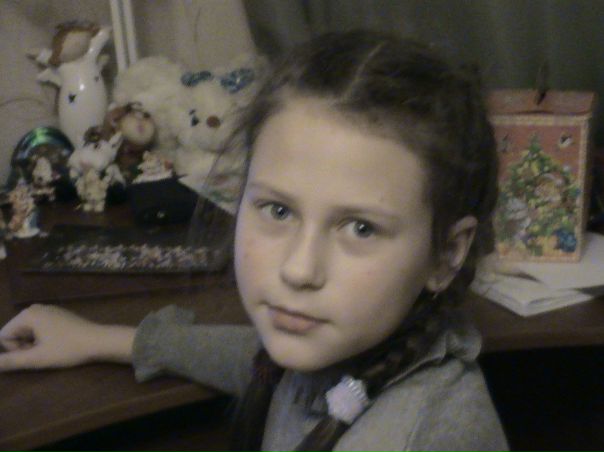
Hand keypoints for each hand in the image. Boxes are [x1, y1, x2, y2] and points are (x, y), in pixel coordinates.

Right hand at [0, 304, 134, 370]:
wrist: (99, 341)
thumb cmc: (67, 349)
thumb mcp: (37, 358)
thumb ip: (11, 361)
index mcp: (27, 314)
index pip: (3, 336)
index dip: (15, 351)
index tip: (34, 354)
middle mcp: (35, 308)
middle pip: (15, 333)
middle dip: (24, 347)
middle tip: (43, 353)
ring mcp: (48, 310)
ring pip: (28, 332)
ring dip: (34, 345)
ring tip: (52, 349)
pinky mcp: (58, 315)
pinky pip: (40, 328)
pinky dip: (44, 338)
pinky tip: (59, 344)